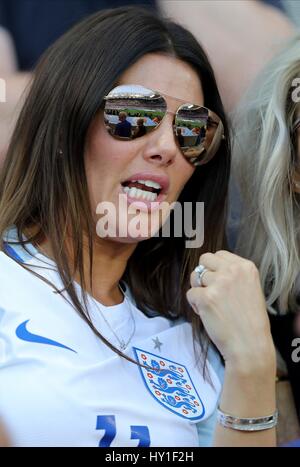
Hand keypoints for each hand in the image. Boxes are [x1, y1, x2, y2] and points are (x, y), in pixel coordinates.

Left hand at [186, 250, 274, 370]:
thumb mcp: (252, 288)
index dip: (215, 268)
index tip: (217, 281)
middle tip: (209, 291)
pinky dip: (194, 304)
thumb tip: (214, 269)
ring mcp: (218, 283)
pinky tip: (206, 314)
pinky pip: (190, 294)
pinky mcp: (205, 297)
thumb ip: (235, 276)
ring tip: (209, 304)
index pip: (220, 254)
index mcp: (246, 267)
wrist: (250, 345)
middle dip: (203, 274)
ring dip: (198, 290)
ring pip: (194, 276)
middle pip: (204, 260)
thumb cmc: (251, 322)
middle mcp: (232, 271)